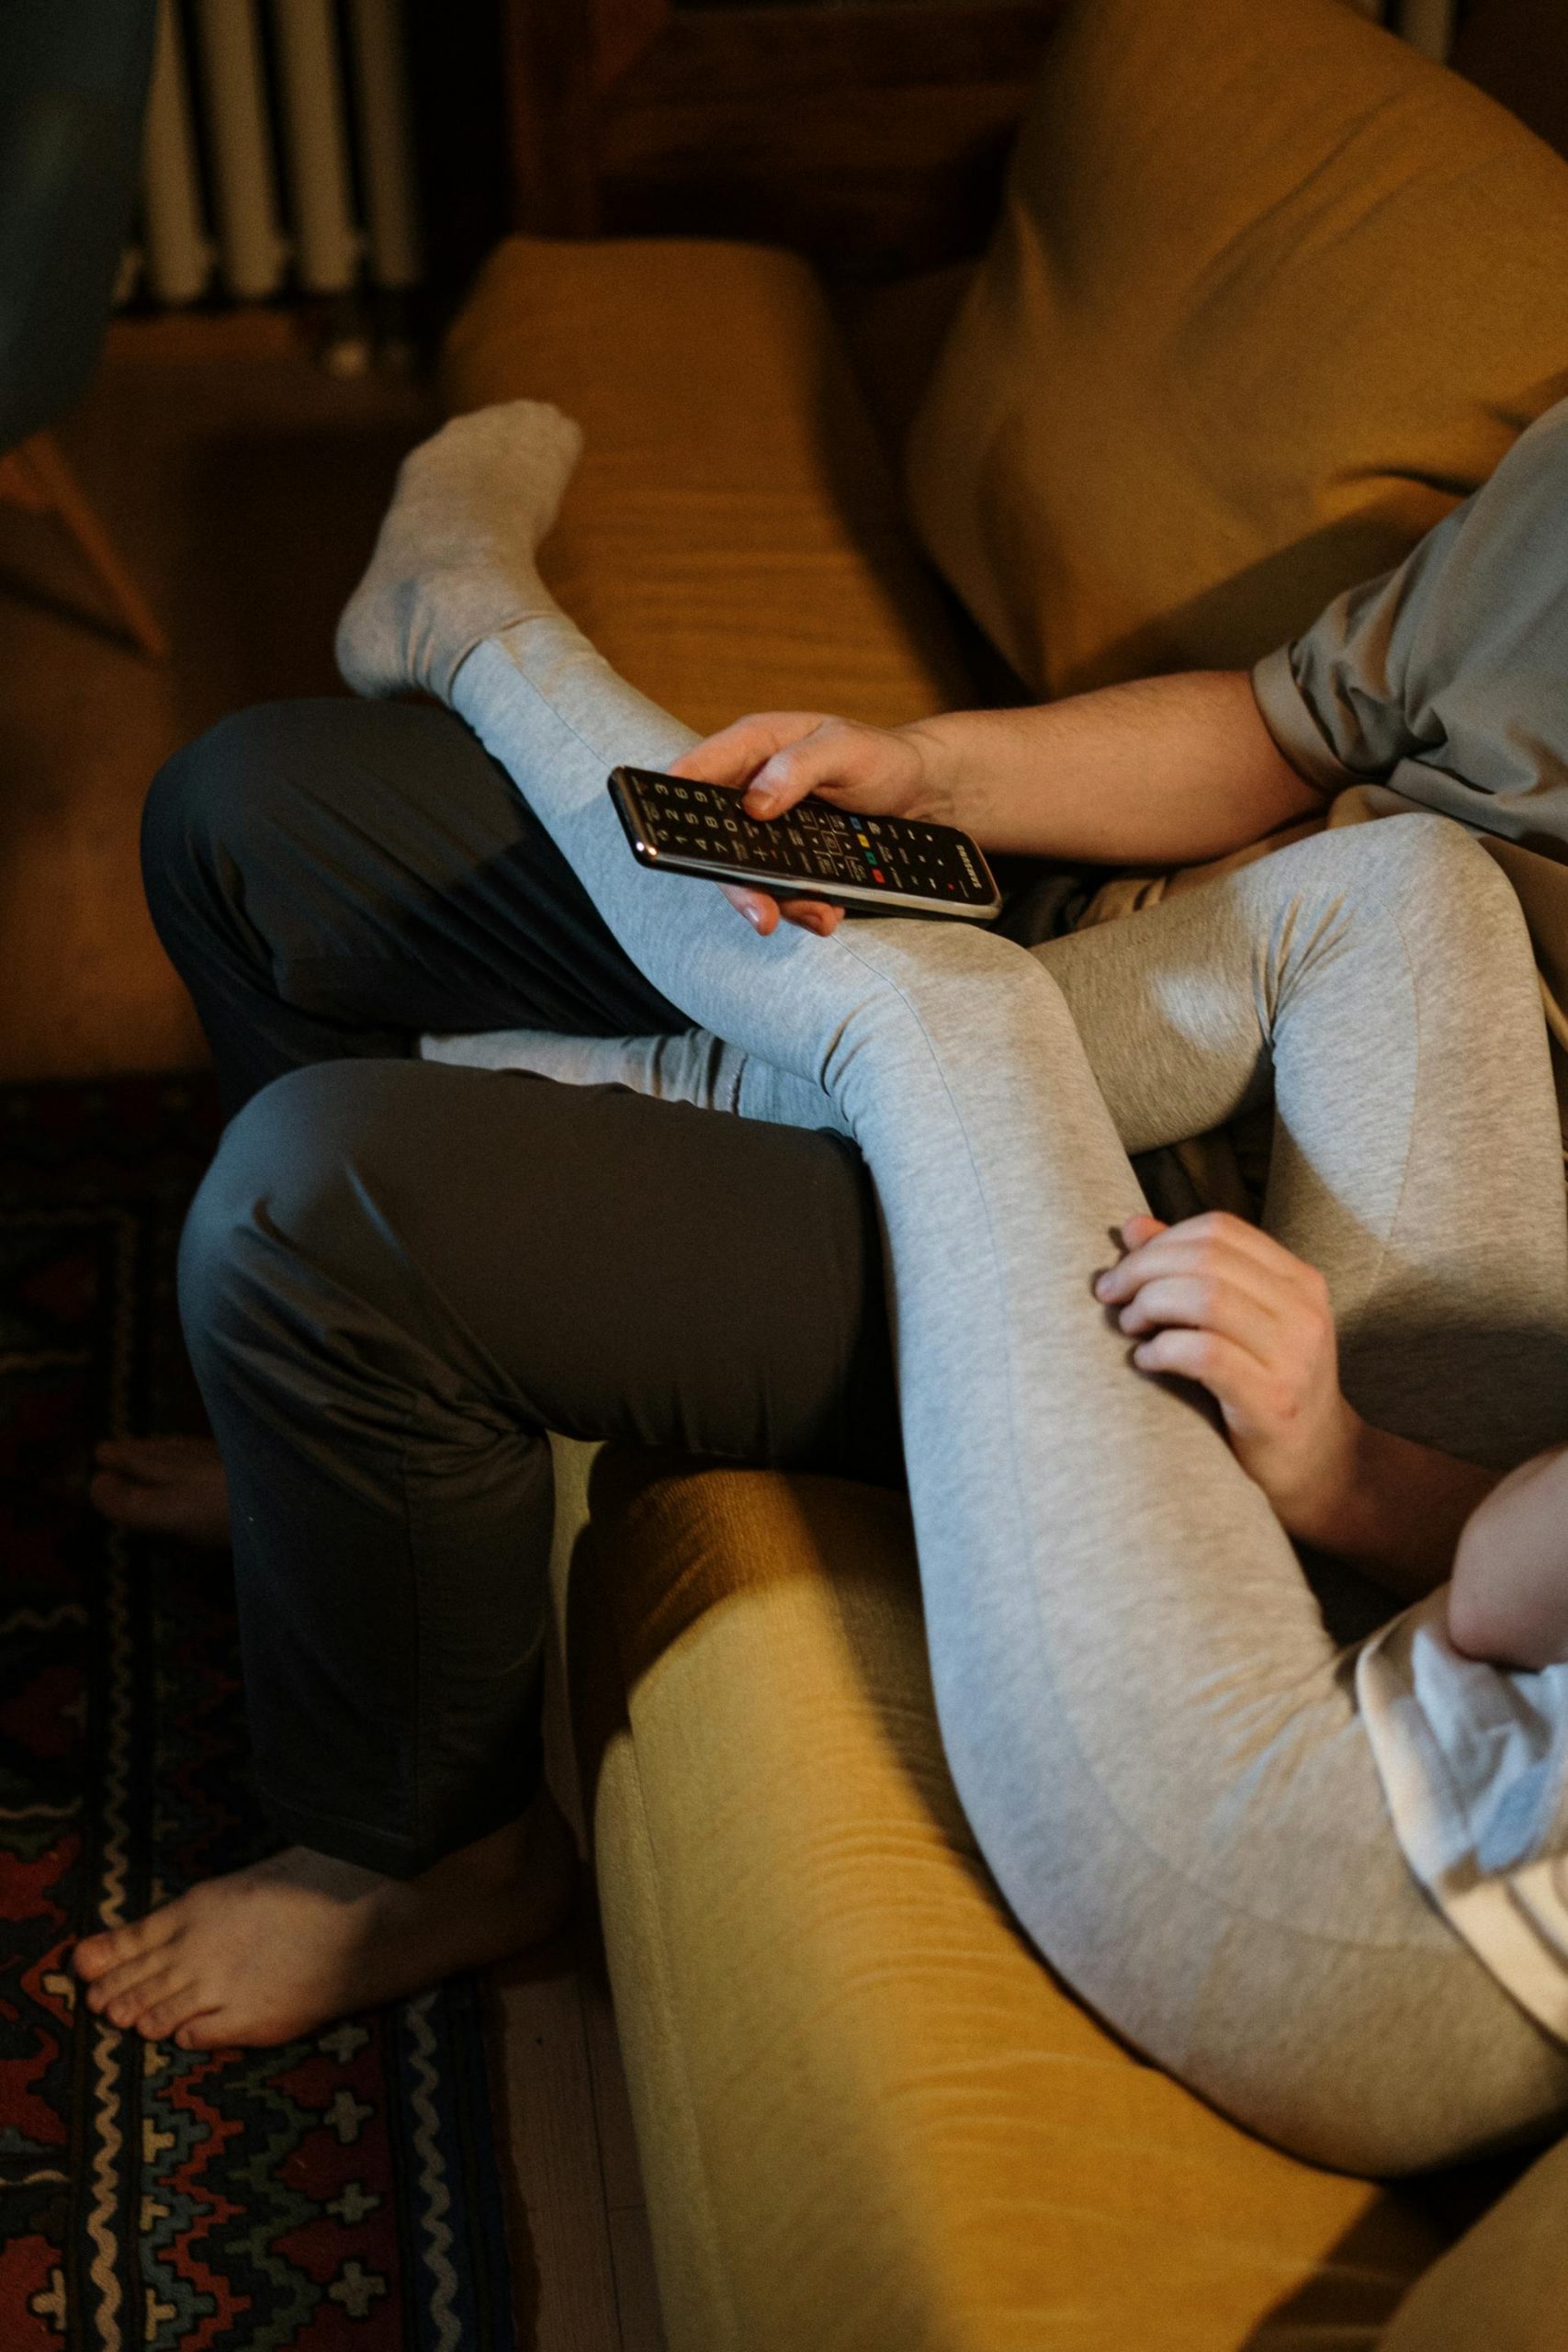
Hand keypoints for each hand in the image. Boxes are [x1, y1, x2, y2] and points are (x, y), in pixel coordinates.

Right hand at [669, 710, 935, 935]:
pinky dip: (806, 909)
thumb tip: (755, 804)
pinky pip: (783, 893)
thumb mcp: (846, 748)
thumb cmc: (881, 756)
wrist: (922, 794)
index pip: (696, 770)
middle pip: (715, 840)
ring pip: (749, 875)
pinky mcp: (793, 862)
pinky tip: (829, 914)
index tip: (660, 832)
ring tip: (818, 915)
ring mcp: (770, 832)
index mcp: (754, 748)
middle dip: (733, 881)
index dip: (668, 798)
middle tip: (760, 912)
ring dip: (778, 903)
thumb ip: (798, 767)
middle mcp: (752, 792)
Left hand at [1094, 1211, 1362, 1541]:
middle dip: (1143, 1270)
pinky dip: (1163, 1350)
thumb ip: (1194, 1272)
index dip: (1160, 1241)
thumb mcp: (1239, 1322)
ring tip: (1130, 1329)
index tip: (1123, 1269)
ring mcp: (1293, 1354)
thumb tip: (1134, 1226)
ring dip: (1150, 1306)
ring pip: (1205, 1297)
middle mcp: (1304, 1310)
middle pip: (1206, 1258)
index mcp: (1299, 1280)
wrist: (1319, 1465)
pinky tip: (1145, 1361)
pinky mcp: (1273, 1399)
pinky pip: (1205, 1353)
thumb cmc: (1266, 1387)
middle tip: (1111, 1296)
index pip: (1219, 1229)